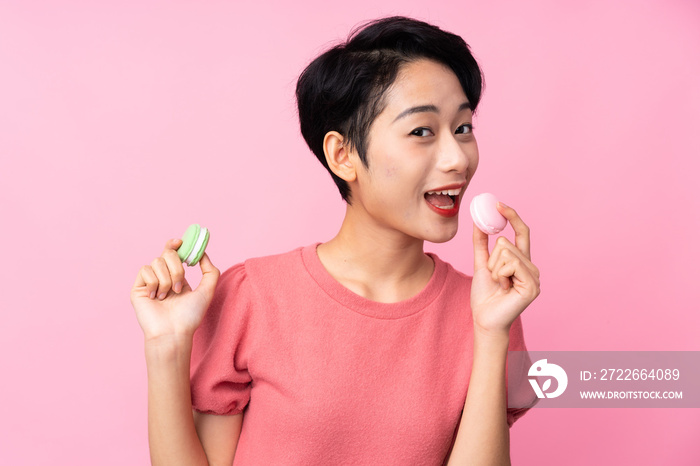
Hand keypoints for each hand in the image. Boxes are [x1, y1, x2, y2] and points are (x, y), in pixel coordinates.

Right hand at [130, 238, 219, 342]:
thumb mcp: (207, 291)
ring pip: (157, 262)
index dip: (175, 244)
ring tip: (168, 296)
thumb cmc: (190, 316)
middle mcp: (163, 277)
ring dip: (167, 280)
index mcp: (177, 276)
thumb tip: (203, 253)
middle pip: (167, 253)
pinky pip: (145, 270)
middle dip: (177, 268)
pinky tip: (155, 298)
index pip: (173, 253)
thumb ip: (210, 271)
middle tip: (180, 286)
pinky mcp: (138, 288)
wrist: (174, 332)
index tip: (181, 242)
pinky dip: (154, 283)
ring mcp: (150, 282)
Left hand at [470, 202, 539, 335]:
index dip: (512, 217)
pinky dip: (500, 275)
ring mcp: (534, 277)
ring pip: (507, 252)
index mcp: (522, 261)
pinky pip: (511, 264)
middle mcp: (531, 267)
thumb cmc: (485, 295)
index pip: (521, 232)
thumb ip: (481, 244)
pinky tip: (503, 288)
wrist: (484, 318)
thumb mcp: (481, 264)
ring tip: (499, 284)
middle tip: (493, 277)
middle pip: (506, 242)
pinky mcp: (532, 286)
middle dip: (491, 259)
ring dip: (494, 268)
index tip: (498, 204)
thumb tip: (478, 222)